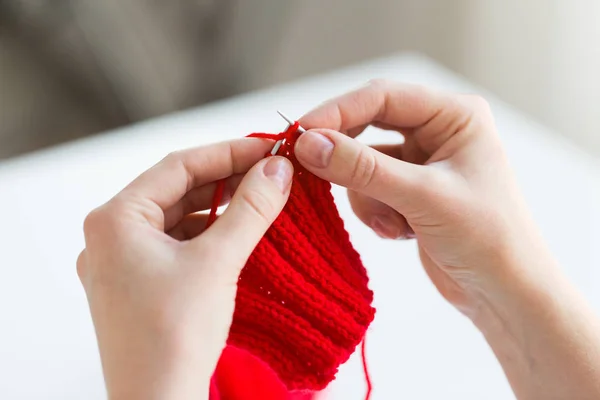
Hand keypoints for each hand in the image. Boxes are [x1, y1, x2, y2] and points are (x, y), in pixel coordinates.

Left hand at [77, 140, 292, 399]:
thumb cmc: (174, 336)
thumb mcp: (218, 262)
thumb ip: (250, 209)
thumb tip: (278, 169)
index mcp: (115, 219)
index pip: (178, 166)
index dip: (228, 153)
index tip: (269, 149)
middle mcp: (111, 236)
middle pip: (177, 190)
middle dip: (226, 180)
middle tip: (271, 173)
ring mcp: (123, 263)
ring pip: (179, 218)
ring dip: (220, 209)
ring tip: (262, 201)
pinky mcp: (139, 285)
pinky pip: (178, 245)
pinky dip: (209, 236)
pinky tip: (239, 235)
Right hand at [294, 80, 599, 399]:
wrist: (505, 295)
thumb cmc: (487, 239)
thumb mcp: (423, 197)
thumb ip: (363, 168)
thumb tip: (308, 143)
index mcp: (454, 115)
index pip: (382, 97)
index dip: (337, 112)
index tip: (300, 133)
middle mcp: (437, 131)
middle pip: (368, 125)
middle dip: (344, 153)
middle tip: (307, 167)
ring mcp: (422, 163)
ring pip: (363, 162)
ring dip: (366, 195)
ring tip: (392, 222)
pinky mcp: (409, 192)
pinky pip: (368, 189)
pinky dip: (374, 212)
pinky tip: (400, 232)